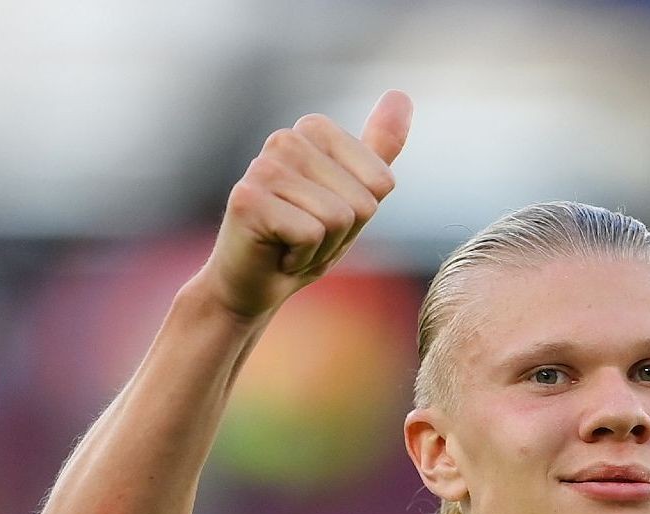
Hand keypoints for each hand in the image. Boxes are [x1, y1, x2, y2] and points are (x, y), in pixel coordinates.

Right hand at [191, 89, 412, 320]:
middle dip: (342, 235)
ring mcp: (263, 166)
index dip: (361, 215)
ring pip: (338, 219)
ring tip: (292, 245)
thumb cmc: (304, 241)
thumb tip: (401, 94)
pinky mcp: (248, 199)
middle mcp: (285, 138)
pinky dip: (301, 258)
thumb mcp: (353, 195)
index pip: (382, 181)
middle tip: (306, 237)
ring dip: (322, 248)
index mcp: (313, 129)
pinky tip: (276, 253)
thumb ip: (379, 148)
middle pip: (362, 202)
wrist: (253, 285)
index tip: (326, 220)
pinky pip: (312, 234)